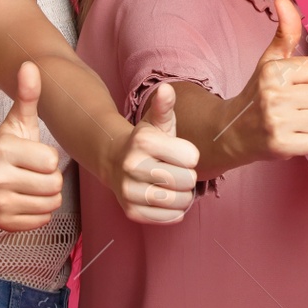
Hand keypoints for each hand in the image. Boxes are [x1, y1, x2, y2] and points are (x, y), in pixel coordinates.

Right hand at [0, 61, 64, 231]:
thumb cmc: (9, 146)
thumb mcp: (19, 120)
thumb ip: (28, 95)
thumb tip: (30, 65)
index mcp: (3, 151)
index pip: (52, 161)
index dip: (49, 158)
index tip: (34, 155)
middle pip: (53, 184)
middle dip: (50, 178)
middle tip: (34, 172)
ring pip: (51, 204)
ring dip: (47, 195)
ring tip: (31, 184)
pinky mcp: (2, 223)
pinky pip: (42, 220)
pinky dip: (39, 212)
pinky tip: (25, 199)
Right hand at [110, 82, 200, 224]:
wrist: (115, 161)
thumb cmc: (146, 141)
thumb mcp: (157, 121)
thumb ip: (165, 105)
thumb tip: (166, 89)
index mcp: (143, 141)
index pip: (191, 157)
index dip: (191, 156)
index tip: (181, 153)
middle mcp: (132, 166)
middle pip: (187, 180)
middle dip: (188, 176)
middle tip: (178, 171)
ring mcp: (129, 190)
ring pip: (179, 201)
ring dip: (184, 195)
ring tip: (174, 185)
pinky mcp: (131, 211)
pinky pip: (169, 218)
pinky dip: (175, 211)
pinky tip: (167, 198)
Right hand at [224, 0, 307, 159]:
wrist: (233, 132)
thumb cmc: (259, 92)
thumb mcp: (270, 60)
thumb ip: (285, 31)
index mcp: (274, 70)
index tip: (296, 86)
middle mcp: (274, 95)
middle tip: (297, 106)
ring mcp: (278, 122)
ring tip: (296, 121)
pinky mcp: (282, 146)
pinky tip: (295, 137)